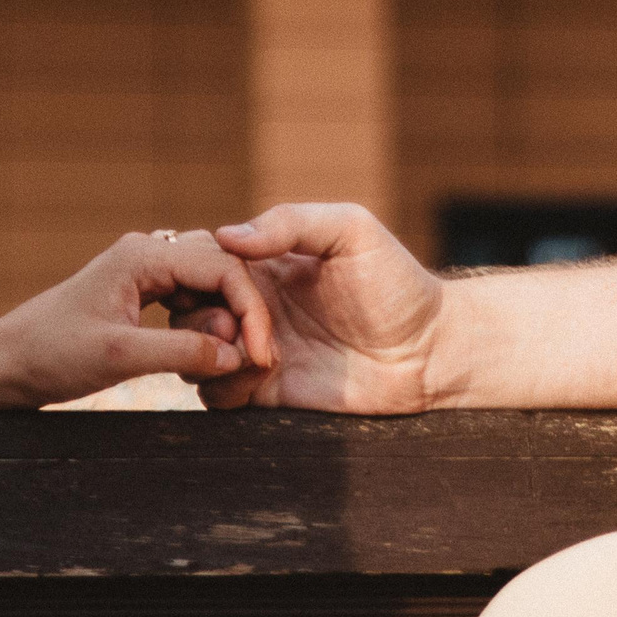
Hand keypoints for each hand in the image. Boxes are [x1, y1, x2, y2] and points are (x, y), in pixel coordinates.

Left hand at [0, 230, 276, 407]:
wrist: (6, 363)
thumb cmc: (52, 355)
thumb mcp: (121, 356)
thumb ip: (183, 352)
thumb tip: (238, 356)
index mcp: (144, 254)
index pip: (223, 268)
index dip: (251, 311)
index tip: (261, 355)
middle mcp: (148, 252)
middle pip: (222, 270)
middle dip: (243, 314)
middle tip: (252, 361)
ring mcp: (144, 271)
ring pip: (209, 285)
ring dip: (225, 321)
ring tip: (229, 361)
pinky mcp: (140, 293)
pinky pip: (190, 300)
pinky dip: (204, 326)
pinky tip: (205, 355)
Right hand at [171, 203, 448, 412]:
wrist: (430, 351)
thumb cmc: (396, 282)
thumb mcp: (350, 231)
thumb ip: (291, 223)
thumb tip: (226, 235)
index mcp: (265, 263)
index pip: (204, 261)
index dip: (197, 269)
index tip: (214, 279)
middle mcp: (254, 306)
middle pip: (187, 308)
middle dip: (196, 314)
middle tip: (230, 323)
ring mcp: (257, 350)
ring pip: (195, 353)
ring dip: (207, 351)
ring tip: (249, 350)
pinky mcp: (267, 393)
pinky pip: (218, 394)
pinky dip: (223, 384)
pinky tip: (258, 374)